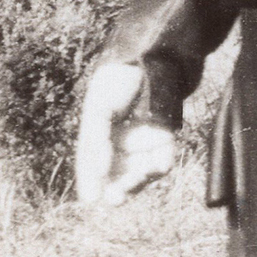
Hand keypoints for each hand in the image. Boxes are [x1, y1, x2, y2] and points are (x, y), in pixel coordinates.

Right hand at [75, 62, 175, 205]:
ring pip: (140, 171)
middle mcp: (121, 137)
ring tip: (136, 182)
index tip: (91, 200)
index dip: (90, 181)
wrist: (156, 56)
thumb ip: (96, 141)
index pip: (93, 161)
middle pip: (117, 172)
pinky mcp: (166, 136)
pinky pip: (162, 158)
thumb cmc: (121, 78)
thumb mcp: (99, 107)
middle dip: (116, 188)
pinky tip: (157, 163)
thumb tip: (98, 173)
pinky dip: (159, 164)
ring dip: (137, 181)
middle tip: (115, 200)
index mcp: (99, 129)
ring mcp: (143, 138)